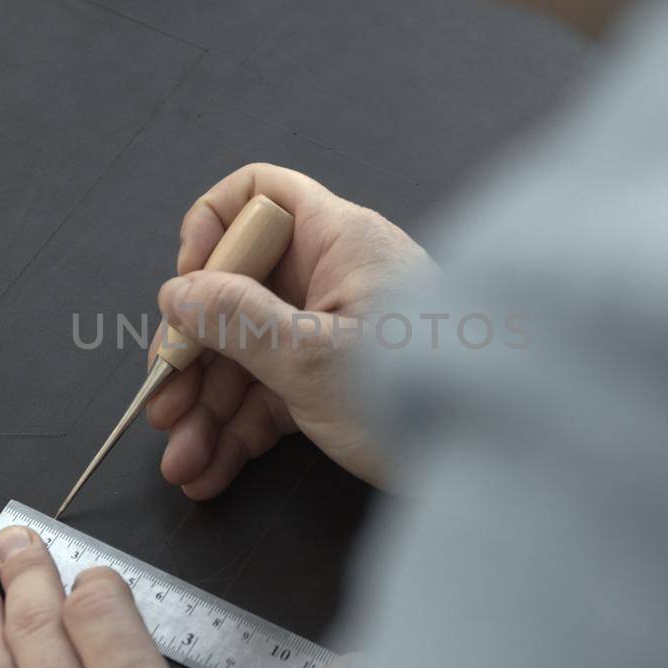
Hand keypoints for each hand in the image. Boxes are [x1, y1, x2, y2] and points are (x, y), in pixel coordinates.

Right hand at [147, 163, 431, 496]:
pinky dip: (239, 434)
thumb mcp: (315, 359)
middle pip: (237, 292)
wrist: (504, 468)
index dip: (212, 229)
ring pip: (248, 356)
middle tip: (163, 407)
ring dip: (207, 411)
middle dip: (194, 355)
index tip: (187, 288)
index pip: (261, 195)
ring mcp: (334, 333)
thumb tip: (178, 293)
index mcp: (338, 242)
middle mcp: (334, 278)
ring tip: (181, 465)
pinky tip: (209, 472)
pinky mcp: (338, 387)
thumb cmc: (427, 398)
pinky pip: (272, 398)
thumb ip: (238, 321)